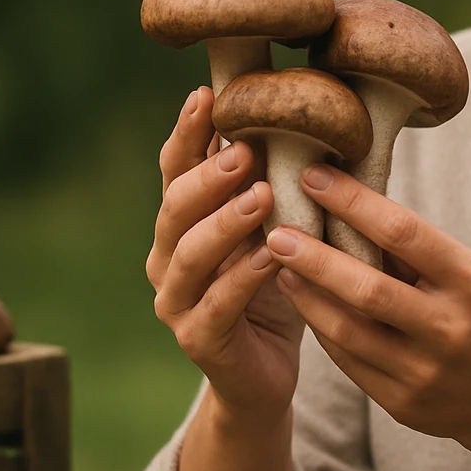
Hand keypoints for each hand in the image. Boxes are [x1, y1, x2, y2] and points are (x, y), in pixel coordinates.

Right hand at [147, 87, 305, 421]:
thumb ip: (271, 181)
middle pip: (175, 208)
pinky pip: (218, 305)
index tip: (206, 95)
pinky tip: (272, 256)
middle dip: (207, 177)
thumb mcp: (274, 228)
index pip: (175, 169)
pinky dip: (244, 279)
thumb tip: (303, 114)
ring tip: (261, 197)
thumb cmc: (274, 288)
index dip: (186, 132)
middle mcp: (167, 258)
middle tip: (243, 152)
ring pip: (190, 256)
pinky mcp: (198, 340)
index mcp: (181, 223)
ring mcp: (176, 302)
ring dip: (225, 223)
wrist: (265, 375)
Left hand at [264, 164, 470, 455]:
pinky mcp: (401, 402)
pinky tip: (304, 302)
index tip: (313, 176)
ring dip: (307, 294)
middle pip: (367, 285)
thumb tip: (347, 203)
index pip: (402, 231)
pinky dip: (322, 327)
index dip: (352, 202)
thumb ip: (414, 251)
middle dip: (314, 256)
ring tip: (279, 265)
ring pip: (348, 328)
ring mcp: (423, 370)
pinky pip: (348, 360)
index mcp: (468, 279)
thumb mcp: (469, 274)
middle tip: (276, 231)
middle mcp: (447, 325)